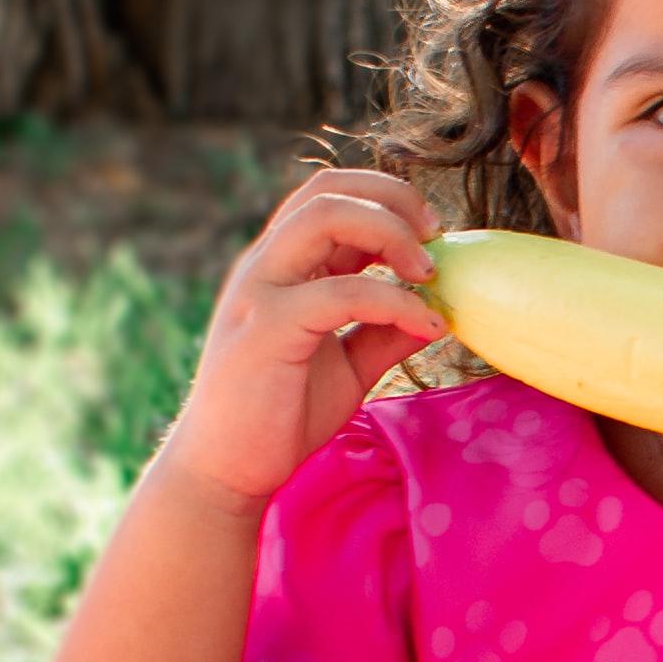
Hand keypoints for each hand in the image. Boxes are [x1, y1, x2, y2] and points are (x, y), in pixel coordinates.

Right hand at [145, 165, 447, 511]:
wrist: (223, 471)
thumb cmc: (280, 417)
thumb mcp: (347, 367)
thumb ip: (384, 332)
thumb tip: (438, 311)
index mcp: (282, 267)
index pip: (329, 195)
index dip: (386, 199)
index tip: (432, 234)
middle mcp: (265, 266)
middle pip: (327, 190)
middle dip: (394, 200)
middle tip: (438, 238)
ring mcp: (260, 292)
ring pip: (325, 217)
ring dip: (391, 233)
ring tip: (429, 273)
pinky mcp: (267, 329)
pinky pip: (340, 292)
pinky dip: (394, 300)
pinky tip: (427, 326)